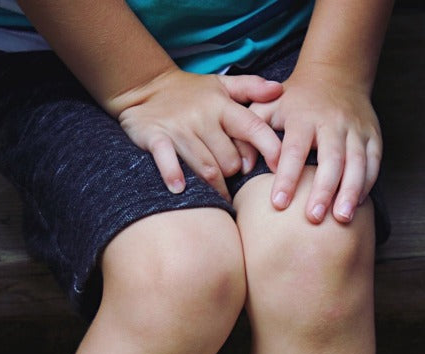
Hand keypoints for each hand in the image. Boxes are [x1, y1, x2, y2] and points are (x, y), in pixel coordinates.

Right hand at [112, 69, 283, 198]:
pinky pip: (167, 159)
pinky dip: (173, 175)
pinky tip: (179, 189)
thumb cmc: (190, 92)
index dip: (269, 148)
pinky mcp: (156, 137)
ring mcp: (179, 129)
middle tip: (233, 179)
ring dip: (216, 186)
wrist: (145, 86)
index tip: (279, 167)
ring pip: (206, 167)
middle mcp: (203, 117)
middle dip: (235, 173)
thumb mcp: (220, 85)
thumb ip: (250, 87)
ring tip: (220, 196)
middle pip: (230, 160)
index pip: (253, 127)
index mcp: (222, 106)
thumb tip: (278, 90)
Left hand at [251, 64, 381, 222]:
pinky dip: (368, 183)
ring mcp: (355, 128)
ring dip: (350, 191)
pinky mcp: (372, 134)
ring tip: (342, 219)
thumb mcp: (268, 106)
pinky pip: (374, 161)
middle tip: (313, 218)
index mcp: (303, 117)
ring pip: (357, 162)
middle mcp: (332, 122)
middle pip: (331, 159)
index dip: (287, 177)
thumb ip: (251, 132)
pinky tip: (357, 204)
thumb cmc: (294, 100)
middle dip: (323, 190)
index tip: (279, 204)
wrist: (335, 74)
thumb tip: (242, 165)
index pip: (294, 150)